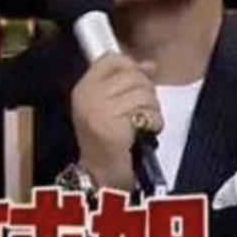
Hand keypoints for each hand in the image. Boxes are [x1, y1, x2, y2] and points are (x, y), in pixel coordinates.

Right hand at [71, 54, 162, 190]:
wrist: (100, 176)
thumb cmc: (107, 142)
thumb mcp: (107, 106)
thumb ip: (124, 83)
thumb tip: (149, 65)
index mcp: (83, 89)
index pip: (110, 60)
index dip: (131, 66)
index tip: (142, 77)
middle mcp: (87, 98)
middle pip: (132, 75)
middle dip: (146, 92)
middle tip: (140, 112)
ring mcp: (98, 112)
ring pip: (144, 93)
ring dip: (152, 110)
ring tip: (141, 124)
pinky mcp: (114, 128)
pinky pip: (147, 113)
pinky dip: (154, 123)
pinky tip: (144, 133)